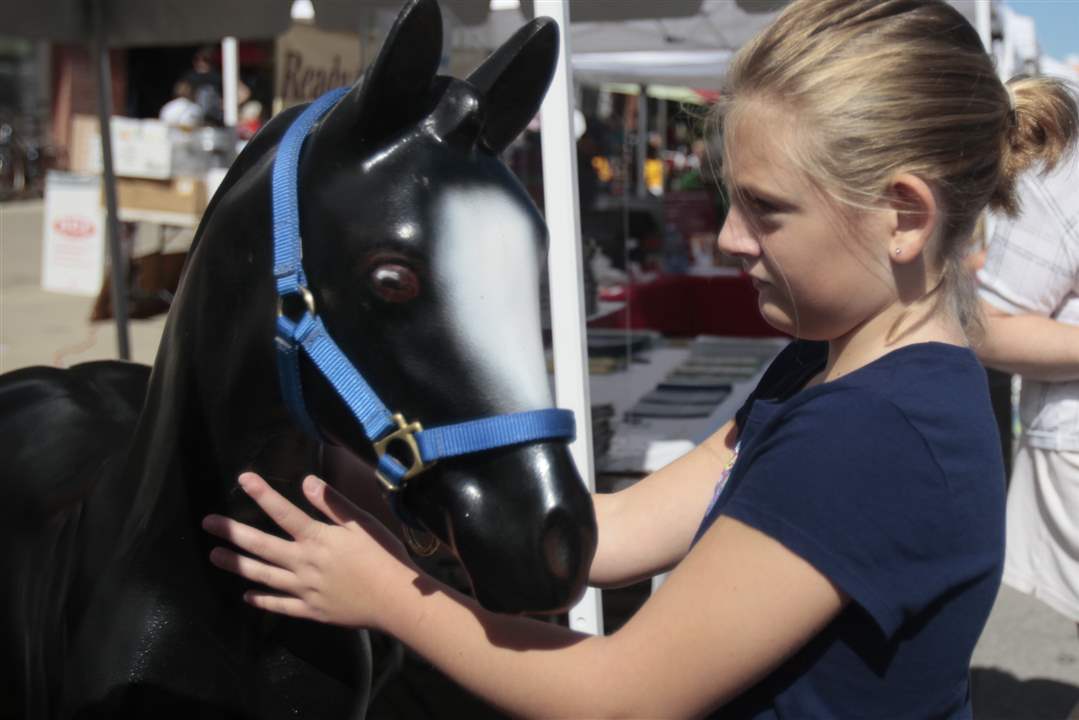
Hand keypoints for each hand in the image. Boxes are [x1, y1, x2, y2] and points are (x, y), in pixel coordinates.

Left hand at [203, 471, 415, 628]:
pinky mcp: (311, 610)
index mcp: (318, 539)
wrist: (396, 599)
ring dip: (237, 565)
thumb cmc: (384, 555)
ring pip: (263, 576)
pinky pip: (280, 606)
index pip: (283, 512)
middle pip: (261, 546)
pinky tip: (247, 596)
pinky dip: (262, 601)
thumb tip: (307, 481)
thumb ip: (333, 503)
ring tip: (215, 556)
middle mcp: (304, 563)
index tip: (243, 479)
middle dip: (233, 532)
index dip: (262, 494)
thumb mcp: (362, 523)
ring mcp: (304, 589)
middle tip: (208, 523)